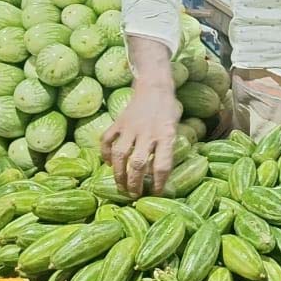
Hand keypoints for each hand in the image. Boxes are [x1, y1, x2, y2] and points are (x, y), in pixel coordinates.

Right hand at [101, 73, 182, 195]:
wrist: (154, 85)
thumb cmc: (168, 109)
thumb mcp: (175, 128)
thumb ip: (167, 147)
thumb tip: (159, 172)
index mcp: (166, 135)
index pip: (162, 165)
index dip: (159, 183)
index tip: (157, 192)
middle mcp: (148, 133)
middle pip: (138, 164)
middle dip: (135, 184)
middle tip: (134, 195)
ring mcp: (131, 127)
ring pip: (120, 155)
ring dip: (119, 174)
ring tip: (121, 186)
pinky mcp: (118, 122)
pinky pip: (107, 140)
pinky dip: (105, 154)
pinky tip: (109, 164)